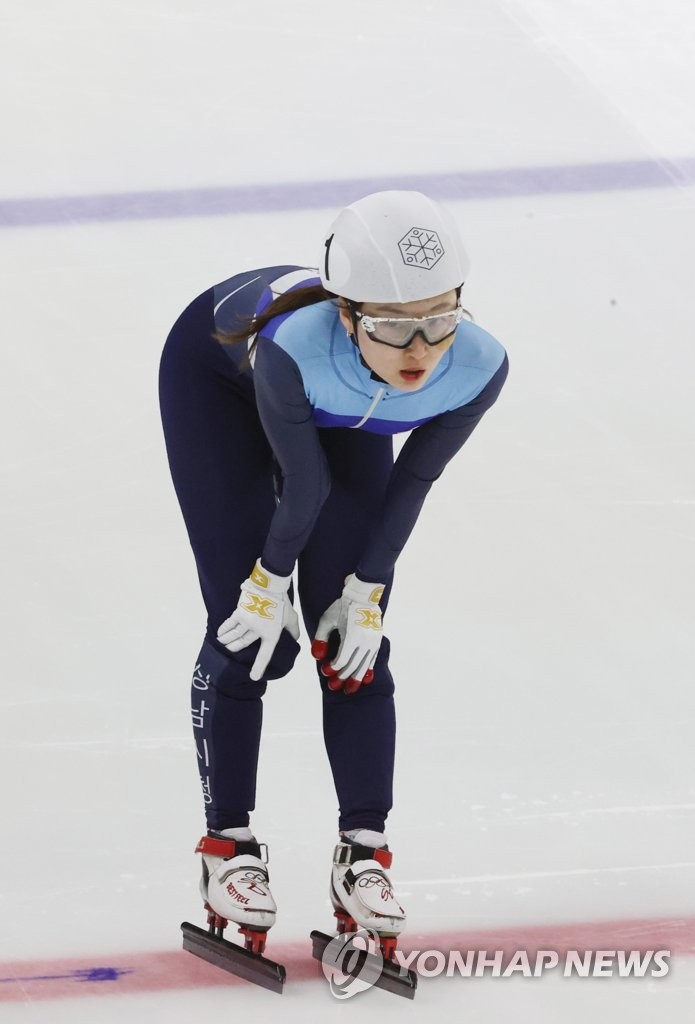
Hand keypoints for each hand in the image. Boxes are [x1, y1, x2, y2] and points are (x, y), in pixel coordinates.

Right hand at [217, 561, 298, 680]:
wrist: (270, 586)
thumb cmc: (282, 602)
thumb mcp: (292, 618)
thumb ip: (293, 630)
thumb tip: (295, 638)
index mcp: (271, 635)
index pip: (265, 655)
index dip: (259, 667)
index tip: (253, 677)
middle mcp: (258, 631)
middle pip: (243, 643)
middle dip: (235, 648)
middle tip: (230, 649)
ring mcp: (247, 622)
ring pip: (234, 635)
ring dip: (227, 640)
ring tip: (222, 643)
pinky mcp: (240, 613)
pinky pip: (230, 624)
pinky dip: (224, 629)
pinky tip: (219, 633)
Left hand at [311, 574, 384, 694]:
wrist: (363, 595)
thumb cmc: (342, 606)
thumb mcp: (327, 619)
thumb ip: (321, 638)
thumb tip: (317, 656)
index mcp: (352, 637)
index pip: (342, 660)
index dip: (332, 669)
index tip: (325, 671)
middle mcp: (364, 642)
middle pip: (353, 666)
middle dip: (342, 678)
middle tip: (333, 687)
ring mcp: (373, 642)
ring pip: (364, 666)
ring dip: (356, 679)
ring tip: (350, 690)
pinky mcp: (377, 641)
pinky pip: (373, 660)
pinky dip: (368, 670)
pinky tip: (365, 680)